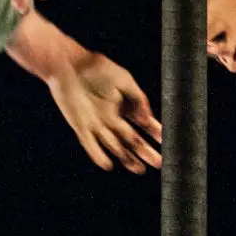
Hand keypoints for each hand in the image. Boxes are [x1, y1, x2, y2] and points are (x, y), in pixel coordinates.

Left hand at [46, 49, 163, 174]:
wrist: (69, 66)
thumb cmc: (96, 68)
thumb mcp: (124, 79)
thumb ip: (137, 97)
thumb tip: (146, 118)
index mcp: (125, 107)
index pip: (144, 124)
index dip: (155, 134)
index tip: (166, 142)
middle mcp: (113, 119)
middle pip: (132, 140)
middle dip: (145, 152)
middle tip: (159, 163)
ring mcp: (98, 125)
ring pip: (115, 146)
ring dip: (127, 158)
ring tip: (139, 170)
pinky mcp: (81, 127)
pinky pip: (91, 145)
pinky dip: (98, 155)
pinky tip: (108, 165)